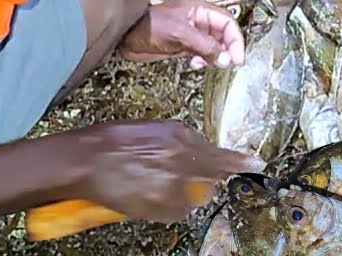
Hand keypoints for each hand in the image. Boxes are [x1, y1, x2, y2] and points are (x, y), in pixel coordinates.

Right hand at [69, 120, 263, 222]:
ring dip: (185, 194)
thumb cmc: (114, 140)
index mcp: (178, 138)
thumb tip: (199, 150)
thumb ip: (181, 140)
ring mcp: (167, 185)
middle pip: (212, 177)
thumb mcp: (155, 129)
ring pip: (192, 198)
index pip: (218, 154)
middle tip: (208, 175)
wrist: (85, 160)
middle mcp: (178, 161)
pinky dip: (169, 208)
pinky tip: (154, 197)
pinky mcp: (154, 206)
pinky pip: (174, 212)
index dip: (238, 162)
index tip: (256, 164)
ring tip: (162, 185)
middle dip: (215, 178)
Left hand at [118, 0, 244, 69]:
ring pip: (215, 46)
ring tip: (210, 65)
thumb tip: (226, 59)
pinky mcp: (184, 47)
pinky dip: (204, 61)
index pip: (228, 23)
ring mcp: (192, 35)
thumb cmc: (150, 26)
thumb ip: (204, 46)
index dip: (236, 40)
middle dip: (228, 50)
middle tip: (228, 64)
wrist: (126, 36)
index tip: (237, 57)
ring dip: (216, 57)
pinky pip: (202, 54)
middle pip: (224, 35)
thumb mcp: (180, 34)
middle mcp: (199, 22)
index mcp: (201, 11)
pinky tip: (196, 65)